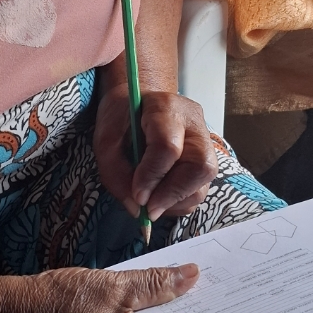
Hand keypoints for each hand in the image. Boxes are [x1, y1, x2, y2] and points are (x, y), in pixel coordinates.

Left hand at [93, 86, 217, 222]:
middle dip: (174, 194)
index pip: (168, 147)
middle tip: (149, 210)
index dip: (152, 176)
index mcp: (166, 108)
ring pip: (205, 181)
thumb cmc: (122, 116)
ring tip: (151, 204)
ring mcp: (205, 141)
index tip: (137, 197)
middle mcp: (194, 123)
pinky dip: (180, 202)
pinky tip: (160, 197)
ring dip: (177, 201)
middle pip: (200, 165)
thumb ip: (115, 172)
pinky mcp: (207, 158)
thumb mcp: (105, 139)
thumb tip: (136, 208)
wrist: (139, 102)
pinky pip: (201, 188)